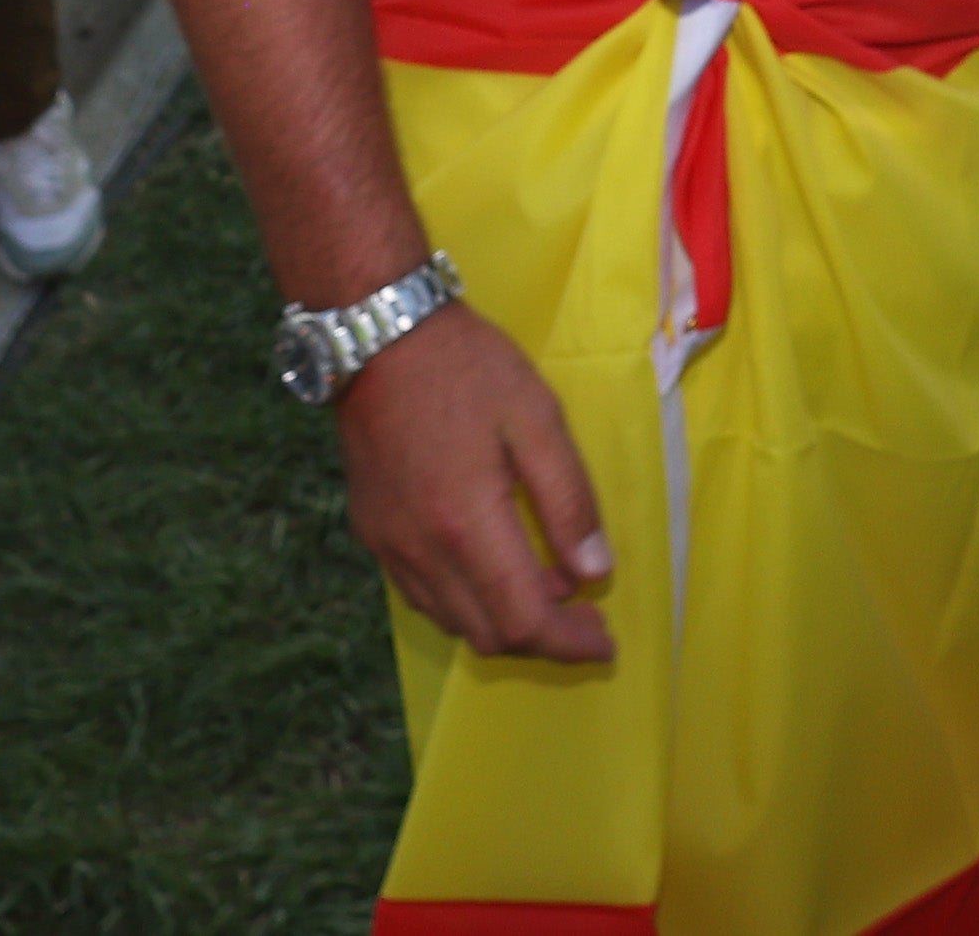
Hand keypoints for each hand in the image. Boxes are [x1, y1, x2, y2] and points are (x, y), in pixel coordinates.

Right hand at [332, 305, 613, 662]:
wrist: (378, 335)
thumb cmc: (467, 368)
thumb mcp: (536, 418)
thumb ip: (568, 500)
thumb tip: (594, 573)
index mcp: (466, 524)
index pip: (524, 619)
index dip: (570, 643)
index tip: (606, 643)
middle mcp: (421, 550)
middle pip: (488, 634)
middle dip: (542, 639)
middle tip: (584, 615)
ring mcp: (389, 546)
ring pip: (453, 622)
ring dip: (504, 623)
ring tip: (546, 586)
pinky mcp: (372, 533)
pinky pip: (423, 596)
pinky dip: (466, 603)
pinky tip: (493, 569)